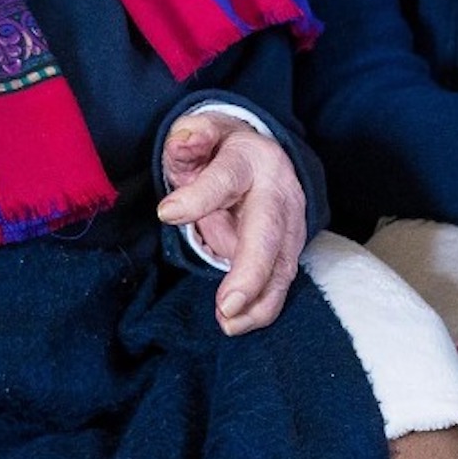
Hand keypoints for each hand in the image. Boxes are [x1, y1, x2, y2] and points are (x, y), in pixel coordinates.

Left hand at [158, 111, 306, 335]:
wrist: (263, 156)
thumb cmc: (222, 151)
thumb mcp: (203, 135)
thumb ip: (191, 138)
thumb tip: (182, 138)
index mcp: (250, 160)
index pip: (226, 177)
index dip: (199, 196)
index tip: (167, 212)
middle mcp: (278, 191)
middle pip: (268, 231)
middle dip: (252, 269)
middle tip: (228, 304)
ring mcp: (291, 222)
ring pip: (282, 264)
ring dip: (259, 298)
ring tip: (228, 322)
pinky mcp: (290, 248)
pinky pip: (281, 281)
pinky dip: (263, 307)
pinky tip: (237, 322)